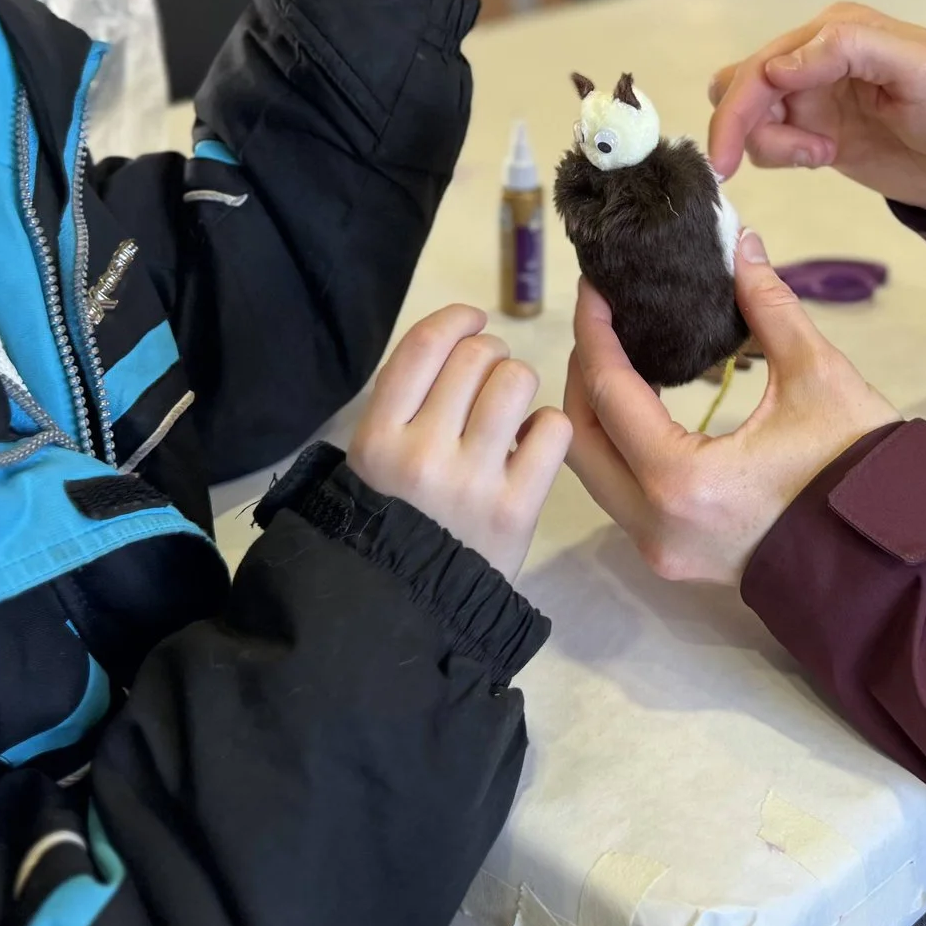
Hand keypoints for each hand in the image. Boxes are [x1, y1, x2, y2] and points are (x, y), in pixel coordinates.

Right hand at [345, 305, 570, 581]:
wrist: (412, 606)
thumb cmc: (395, 520)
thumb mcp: (374, 461)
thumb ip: (404, 405)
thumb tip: (458, 341)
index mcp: (377, 437)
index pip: (424, 345)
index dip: (457, 319)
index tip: (473, 321)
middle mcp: (421, 452)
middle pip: (475, 356)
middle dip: (492, 354)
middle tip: (491, 377)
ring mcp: (471, 480)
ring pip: (517, 381)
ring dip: (520, 384)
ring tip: (511, 411)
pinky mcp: (516, 507)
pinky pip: (552, 429)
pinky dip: (547, 429)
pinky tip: (530, 446)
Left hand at [564, 233, 898, 585]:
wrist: (892, 551)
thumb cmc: (859, 469)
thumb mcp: (817, 375)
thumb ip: (767, 306)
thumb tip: (741, 244)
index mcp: (681, 481)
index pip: (610, 392)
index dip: (595, 332)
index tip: (594, 286)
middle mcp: (655, 525)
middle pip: (583, 438)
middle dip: (584, 372)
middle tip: (601, 317)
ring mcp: (662, 549)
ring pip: (597, 473)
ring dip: (598, 412)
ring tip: (618, 352)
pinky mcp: (676, 556)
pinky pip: (624, 494)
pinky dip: (621, 445)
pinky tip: (643, 401)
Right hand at [706, 2, 925, 216]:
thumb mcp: (922, 68)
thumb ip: (850, 48)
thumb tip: (776, 66)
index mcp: (841, 28)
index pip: (767, 60)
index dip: (742, 105)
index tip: (733, 154)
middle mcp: (820, 57)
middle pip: (744, 83)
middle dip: (740, 124)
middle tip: (769, 162)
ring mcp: (819, 98)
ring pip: (751, 113)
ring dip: (767, 141)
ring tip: (820, 157)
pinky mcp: (821, 135)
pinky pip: (770, 140)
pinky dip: (778, 154)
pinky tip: (824, 159)